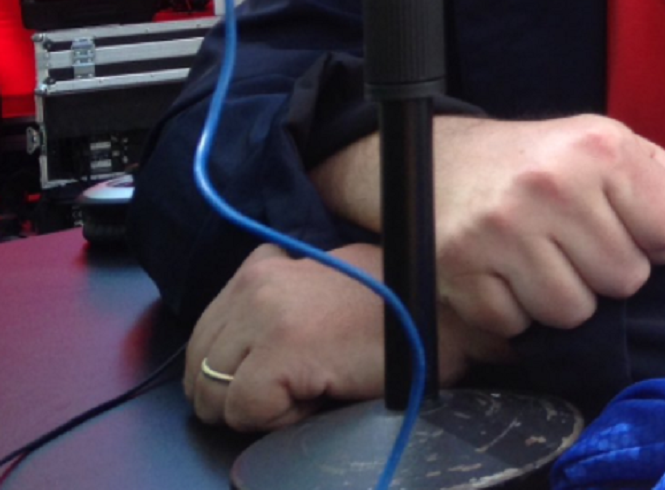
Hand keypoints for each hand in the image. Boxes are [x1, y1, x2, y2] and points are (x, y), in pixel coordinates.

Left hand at [183, 243, 496, 430]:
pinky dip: (275, 420)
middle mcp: (255, 284)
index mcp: (262, 266)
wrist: (444, 316)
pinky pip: (244, 411)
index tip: (275, 372)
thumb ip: (280, 295)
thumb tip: (243, 338)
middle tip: (290, 390)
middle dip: (234, 391)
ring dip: (254, 407)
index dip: (232, 366)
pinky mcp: (280, 354)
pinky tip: (317, 397)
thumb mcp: (326, 281)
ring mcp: (265, 317)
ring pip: (212, 393)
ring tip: (306, 391)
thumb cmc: (395, 307)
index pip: (204, 334)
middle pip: (199, 364)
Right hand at [428, 115, 664, 336]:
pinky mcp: (463, 273)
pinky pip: (520, 328)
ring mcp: (502, 231)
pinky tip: (507, 273)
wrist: (441, 163)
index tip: (629, 224)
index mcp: (600, 148)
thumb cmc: (545, 160)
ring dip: (566, 296)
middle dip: (609, 269)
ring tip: (544, 257)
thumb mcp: (618, 150)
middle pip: (626, 279)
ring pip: (576, 312)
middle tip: (578, 240)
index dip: (658, 239)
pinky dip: (519, 311)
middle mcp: (551, 185)